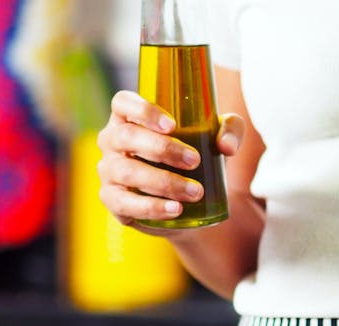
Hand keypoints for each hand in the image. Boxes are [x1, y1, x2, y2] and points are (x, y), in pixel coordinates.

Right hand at [96, 90, 244, 233]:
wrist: (189, 200)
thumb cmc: (196, 155)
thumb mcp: (217, 137)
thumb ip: (229, 130)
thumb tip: (226, 146)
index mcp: (130, 118)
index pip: (123, 103)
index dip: (143, 110)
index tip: (172, 125)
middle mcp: (112, 140)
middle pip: (126, 136)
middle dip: (162, 148)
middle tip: (195, 160)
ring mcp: (108, 170)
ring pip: (127, 171)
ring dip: (164, 181)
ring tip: (195, 191)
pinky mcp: (113, 200)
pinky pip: (125, 203)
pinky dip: (151, 207)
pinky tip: (175, 209)